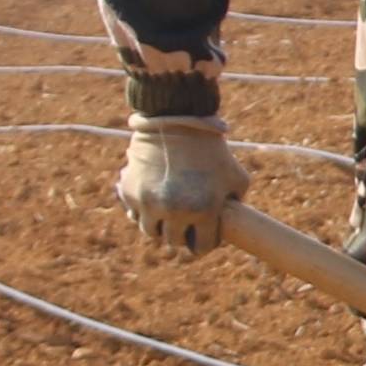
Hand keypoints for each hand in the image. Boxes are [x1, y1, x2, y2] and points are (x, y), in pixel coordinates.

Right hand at [116, 116, 242, 250]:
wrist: (177, 119)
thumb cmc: (211, 149)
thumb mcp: (236, 176)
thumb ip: (235, 204)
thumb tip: (230, 225)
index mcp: (204, 209)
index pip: (201, 247)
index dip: (204, 243)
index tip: (204, 235)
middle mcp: (174, 211)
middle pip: (174, 241)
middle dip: (182, 234)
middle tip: (186, 223)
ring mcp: (148, 202)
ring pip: (151, 231)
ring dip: (160, 225)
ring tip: (168, 211)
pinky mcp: (129, 191)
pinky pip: (134, 213)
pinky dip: (142, 209)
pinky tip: (152, 197)